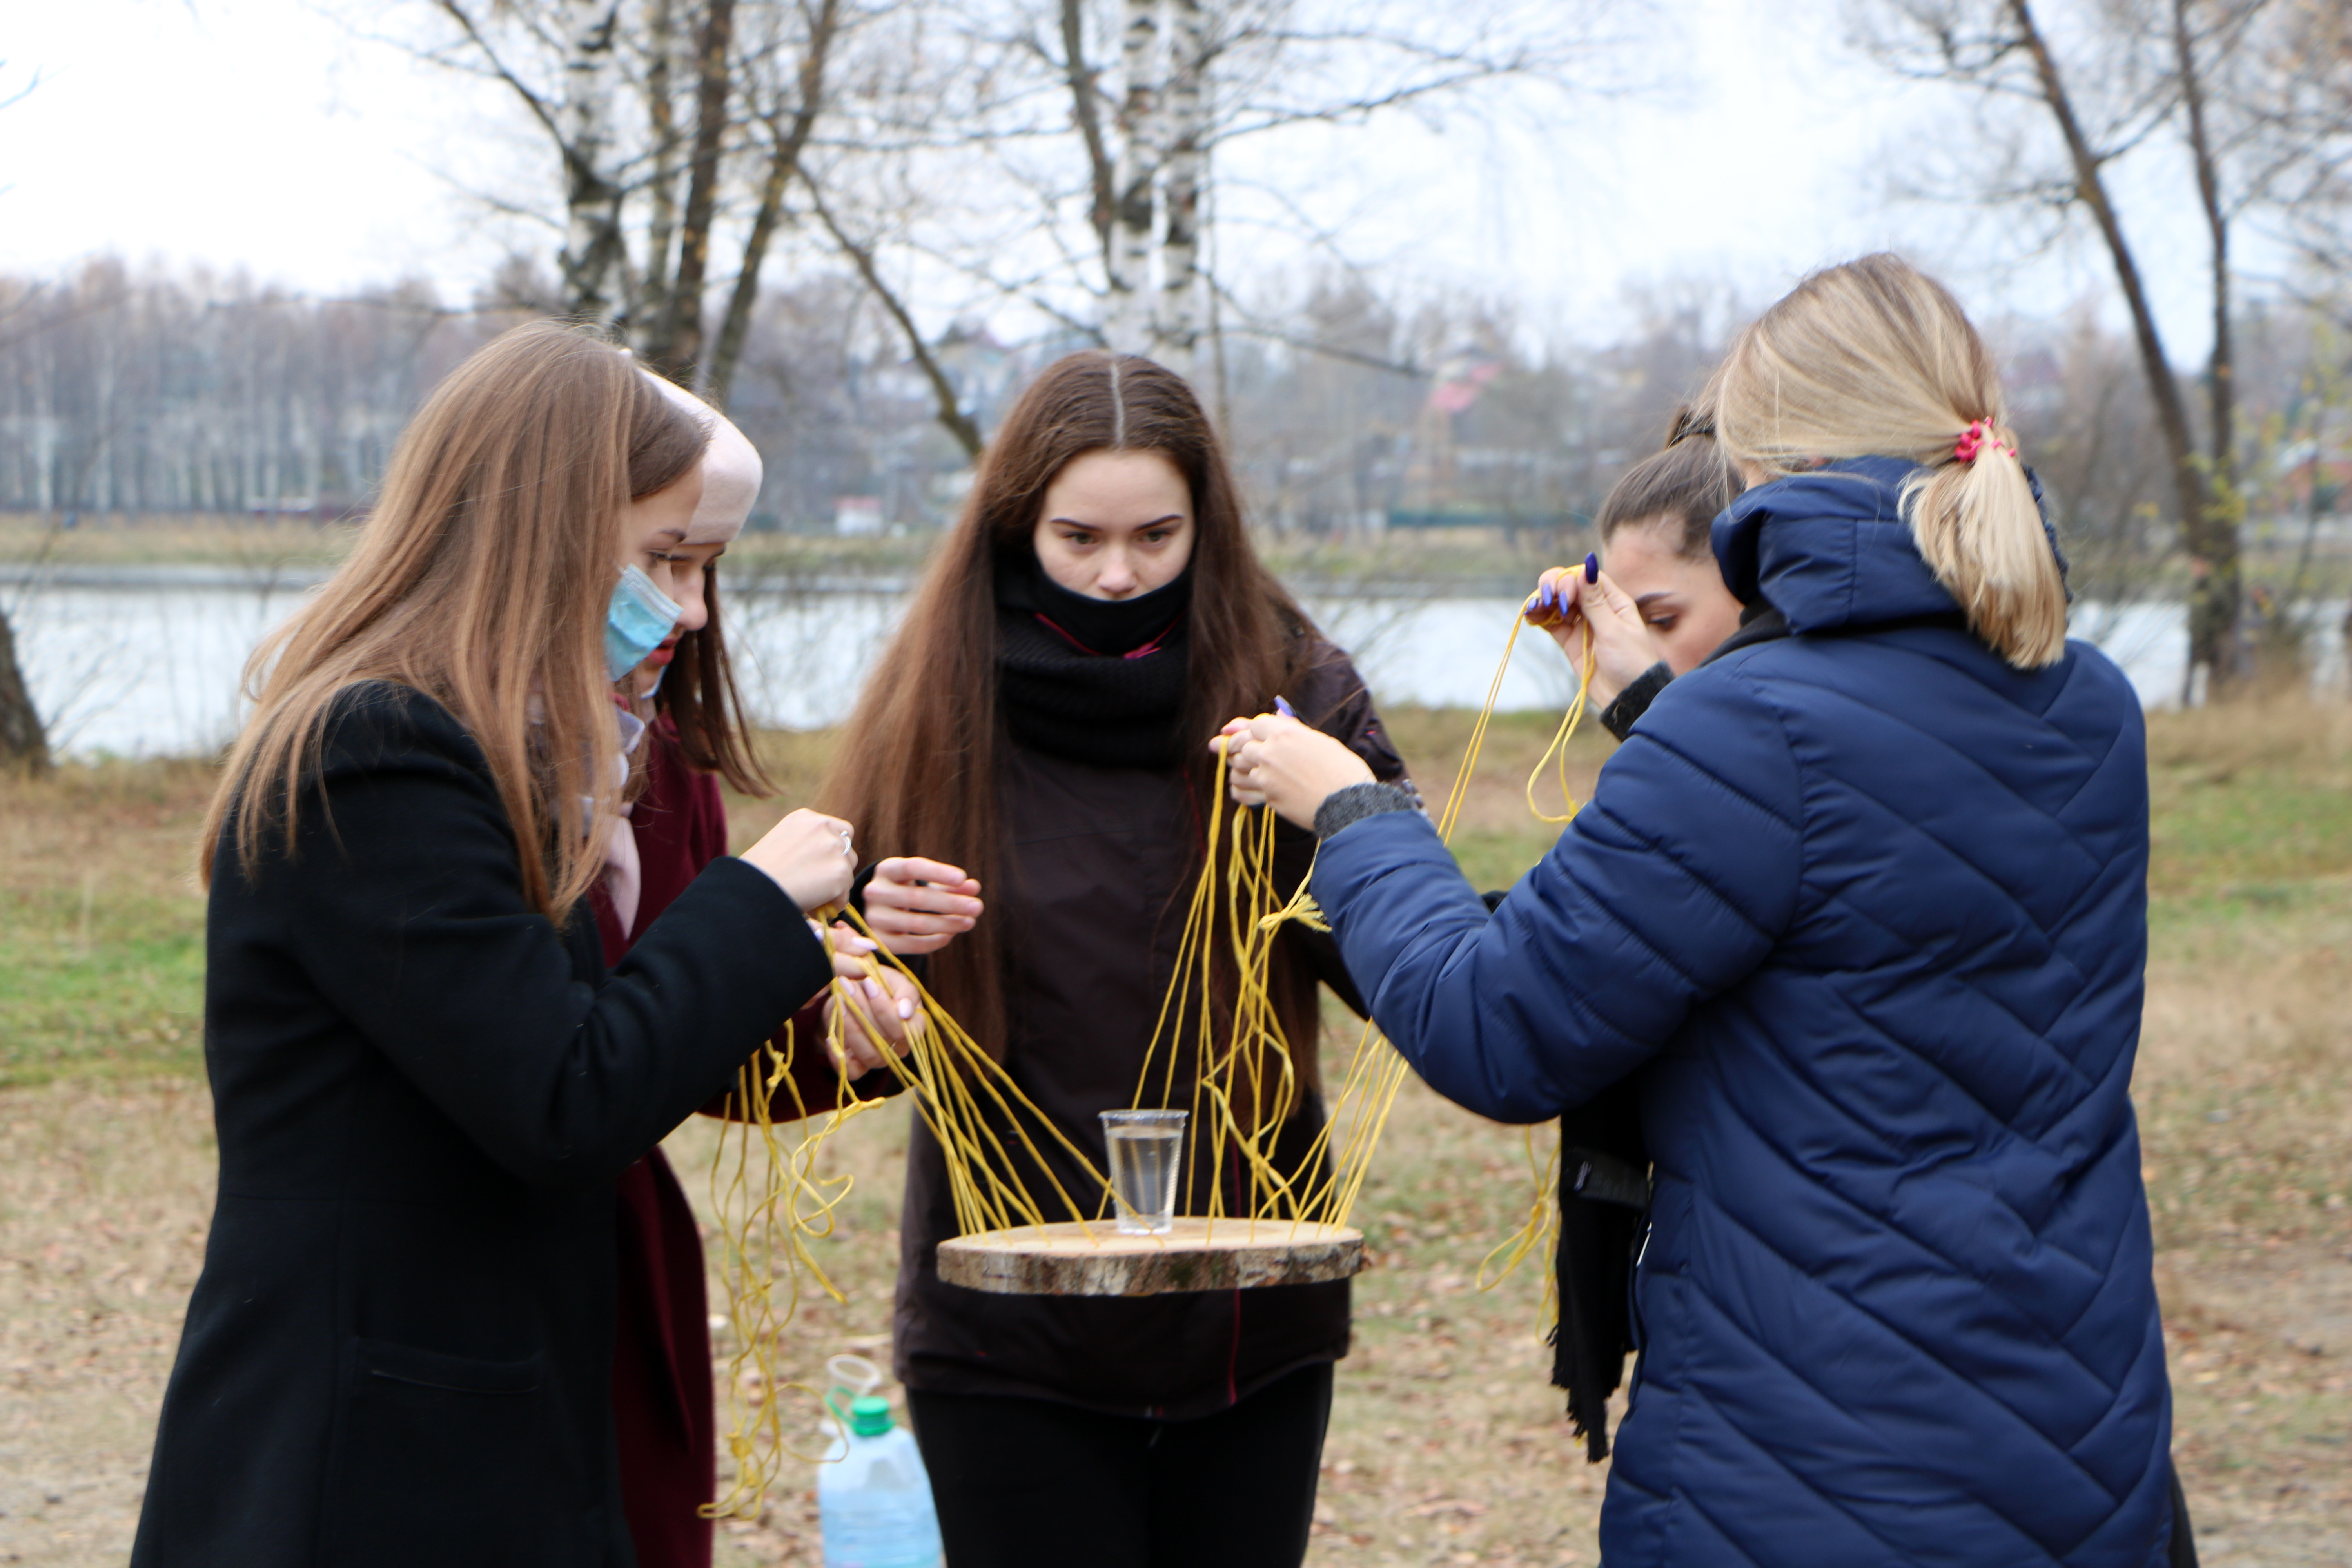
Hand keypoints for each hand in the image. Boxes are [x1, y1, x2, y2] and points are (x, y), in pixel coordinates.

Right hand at [741, 808, 857, 913]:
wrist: (751, 889)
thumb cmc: (755, 873)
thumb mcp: (779, 843)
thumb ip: (803, 844)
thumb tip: (821, 863)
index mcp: (806, 817)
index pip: (838, 830)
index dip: (832, 850)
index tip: (820, 865)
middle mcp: (823, 827)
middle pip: (847, 850)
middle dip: (835, 868)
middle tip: (816, 885)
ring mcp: (834, 848)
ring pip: (847, 872)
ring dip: (835, 886)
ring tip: (812, 898)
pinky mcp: (840, 872)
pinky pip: (844, 895)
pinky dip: (833, 904)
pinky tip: (813, 907)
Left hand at [823, 955, 922, 1077]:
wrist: (847, 997)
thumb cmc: (873, 986)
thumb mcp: (889, 978)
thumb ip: (904, 990)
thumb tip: (905, 1011)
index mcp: (914, 1026)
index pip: (909, 1030)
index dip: (887, 1009)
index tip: (869, 983)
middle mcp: (900, 1048)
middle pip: (885, 1039)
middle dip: (862, 1009)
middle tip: (847, 985)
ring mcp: (879, 1060)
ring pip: (869, 1053)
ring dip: (850, 1026)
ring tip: (838, 1000)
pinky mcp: (859, 1068)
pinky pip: (851, 1072)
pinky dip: (838, 1056)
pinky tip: (830, 1037)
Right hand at [863, 856, 983, 955]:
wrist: (879, 912)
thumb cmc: (908, 891)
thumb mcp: (925, 882)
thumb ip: (950, 884)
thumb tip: (974, 887)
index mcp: (887, 870)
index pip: (912, 868)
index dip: (938, 873)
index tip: (962, 878)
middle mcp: (875, 892)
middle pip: (917, 898)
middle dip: (952, 903)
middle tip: (977, 907)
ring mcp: (874, 918)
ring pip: (916, 923)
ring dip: (948, 924)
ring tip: (970, 922)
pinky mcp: (879, 941)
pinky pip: (911, 945)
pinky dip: (935, 941)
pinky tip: (951, 935)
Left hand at [1215, 714, 1374, 829]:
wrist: (1349, 804)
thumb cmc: (1343, 770)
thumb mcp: (1321, 741)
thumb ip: (1295, 730)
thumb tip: (1279, 717)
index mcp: (1285, 733)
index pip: (1255, 725)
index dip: (1247, 728)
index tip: (1237, 731)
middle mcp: (1271, 752)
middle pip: (1240, 745)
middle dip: (1232, 745)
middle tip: (1219, 746)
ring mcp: (1267, 777)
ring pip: (1238, 769)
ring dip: (1235, 768)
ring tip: (1236, 768)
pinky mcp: (1268, 798)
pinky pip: (1243, 792)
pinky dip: (1238, 790)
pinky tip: (1238, 789)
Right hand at [1524, 563, 1662, 710]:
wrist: (1628, 697)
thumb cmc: (1631, 662)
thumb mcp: (1614, 630)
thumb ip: (1595, 602)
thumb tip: (1585, 567)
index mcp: (1613, 601)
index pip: (1587, 578)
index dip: (1571, 579)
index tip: (1565, 594)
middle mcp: (1596, 609)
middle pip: (1569, 586)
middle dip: (1554, 587)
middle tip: (1546, 598)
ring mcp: (1582, 625)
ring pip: (1557, 604)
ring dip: (1544, 601)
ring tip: (1534, 607)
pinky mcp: (1570, 642)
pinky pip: (1551, 624)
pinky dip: (1540, 618)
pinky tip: (1531, 616)